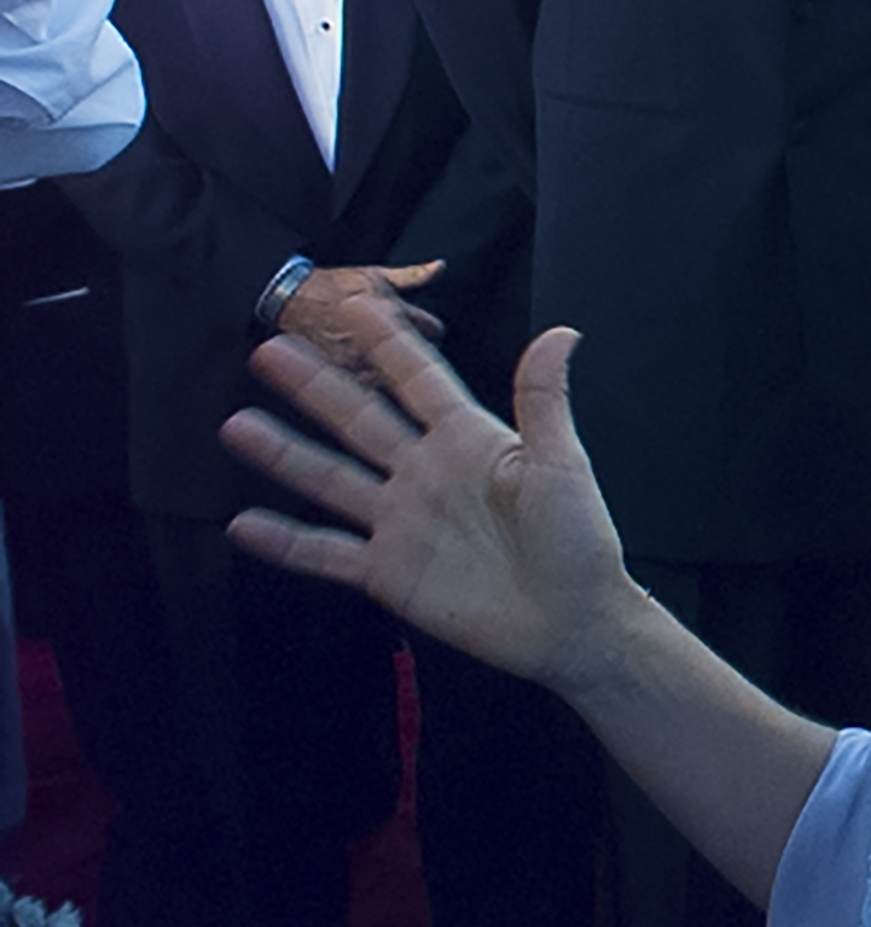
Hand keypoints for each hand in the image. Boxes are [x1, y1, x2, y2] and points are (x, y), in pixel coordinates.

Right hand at [222, 323, 642, 688]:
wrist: (570, 622)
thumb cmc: (578, 540)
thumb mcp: (562, 464)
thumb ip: (545, 402)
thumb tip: (561, 332)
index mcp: (469, 441)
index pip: (419, 382)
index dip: (390, 345)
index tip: (354, 304)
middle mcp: (425, 474)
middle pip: (361, 421)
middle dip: (316, 386)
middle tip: (270, 350)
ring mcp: (402, 523)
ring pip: (331, 480)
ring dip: (285, 454)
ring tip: (236, 425)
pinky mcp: (388, 573)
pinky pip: (327, 553)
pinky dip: (285, 542)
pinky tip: (243, 524)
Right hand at [275, 261, 443, 377]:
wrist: (287, 301)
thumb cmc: (331, 287)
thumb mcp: (374, 274)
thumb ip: (413, 275)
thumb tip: (440, 267)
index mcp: (394, 311)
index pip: (434, 329)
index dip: (431, 330)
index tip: (422, 331)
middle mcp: (382, 338)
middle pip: (422, 356)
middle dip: (417, 353)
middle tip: (400, 348)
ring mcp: (363, 362)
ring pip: (399, 378)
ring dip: (394, 373)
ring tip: (380, 362)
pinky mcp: (344, 379)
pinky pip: (371, 390)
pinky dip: (372, 384)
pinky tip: (364, 375)